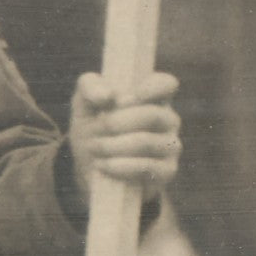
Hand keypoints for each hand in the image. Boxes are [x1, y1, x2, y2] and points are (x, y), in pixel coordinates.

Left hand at [69, 71, 181, 202]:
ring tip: (95, 148)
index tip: (121, 99)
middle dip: (117, 122)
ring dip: (113, 146)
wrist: (92, 167)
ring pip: (147, 142)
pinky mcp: (167, 171)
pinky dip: (120, 166)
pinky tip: (103, 165)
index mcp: (153, 97)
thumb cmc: (94, 127)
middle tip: (97, 128)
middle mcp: (168, 119)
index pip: (166, 84)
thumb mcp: (84, 103)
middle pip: (153, 114)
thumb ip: (89, 86)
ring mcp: (171, 145)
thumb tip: (107, 95)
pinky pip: (147, 167)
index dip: (151, 87)